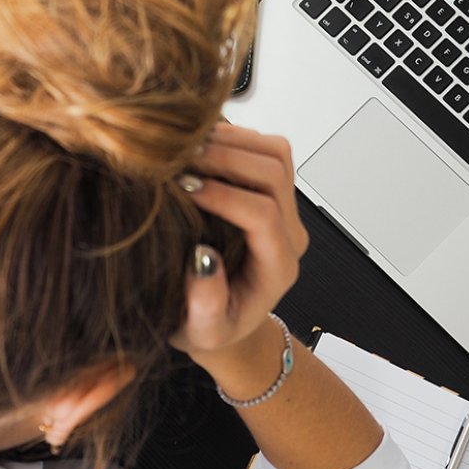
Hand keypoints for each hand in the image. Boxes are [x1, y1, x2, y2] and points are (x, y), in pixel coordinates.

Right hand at [170, 123, 308, 359]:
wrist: (224, 319)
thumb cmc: (210, 327)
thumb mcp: (201, 331)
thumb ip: (206, 305)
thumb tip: (202, 259)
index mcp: (277, 267)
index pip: (263, 215)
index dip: (224, 196)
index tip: (184, 189)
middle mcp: (288, 233)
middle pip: (274, 173)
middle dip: (226, 158)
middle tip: (179, 159)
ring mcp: (284, 208)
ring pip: (275, 153)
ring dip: (231, 141)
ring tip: (186, 147)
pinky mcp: (271, 191)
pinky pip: (264, 148)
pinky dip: (232, 137)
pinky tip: (196, 146)